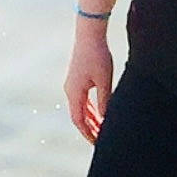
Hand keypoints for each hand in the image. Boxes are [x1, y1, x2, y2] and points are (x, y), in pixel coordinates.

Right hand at [64, 27, 113, 142]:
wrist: (89, 33)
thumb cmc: (98, 56)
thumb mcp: (104, 81)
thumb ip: (105, 101)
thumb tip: (105, 119)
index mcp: (74, 93)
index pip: (79, 120)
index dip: (88, 133)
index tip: (97, 143)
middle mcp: (70, 90)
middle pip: (79, 116)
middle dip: (90, 129)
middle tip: (101, 140)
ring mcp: (72, 84)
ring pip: (81, 108)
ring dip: (91, 119)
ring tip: (102, 129)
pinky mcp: (77, 78)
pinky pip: (83, 99)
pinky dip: (90, 109)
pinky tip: (100, 112)